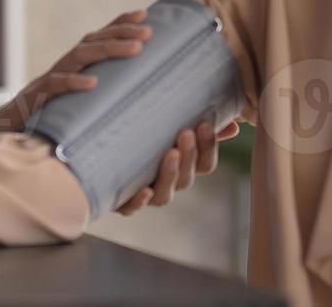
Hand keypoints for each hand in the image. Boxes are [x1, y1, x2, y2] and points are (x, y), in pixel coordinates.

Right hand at [0, 9, 156, 131]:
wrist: (1, 133)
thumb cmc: (43, 119)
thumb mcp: (74, 103)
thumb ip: (95, 94)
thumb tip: (129, 94)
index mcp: (71, 67)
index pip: (96, 38)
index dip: (118, 24)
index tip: (144, 15)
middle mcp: (61, 67)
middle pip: (92, 41)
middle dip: (121, 33)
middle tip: (148, 33)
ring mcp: (48, 80)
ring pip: (79, 57)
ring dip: (109, 49)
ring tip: (136, 50)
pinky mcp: (36, 98)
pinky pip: (55, 87)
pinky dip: (73, 82)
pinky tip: (93, 83)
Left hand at [113, 118, 240, 214]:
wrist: (96, 162)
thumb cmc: (141, 141)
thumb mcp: (168, 130)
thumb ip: (198, 129)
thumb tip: (235, 125)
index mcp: (183, 169)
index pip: (205, 164)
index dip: (208, 147)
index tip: (204, 124)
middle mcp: (168, 185)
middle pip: (187, 178)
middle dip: (189, 156)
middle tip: (186, 133)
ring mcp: (146, 195)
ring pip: (165, 195)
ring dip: (170, 175)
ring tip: (170, 153)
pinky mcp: (121, 202)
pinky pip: (131, 208)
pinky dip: (138, 202)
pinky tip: (145, 191)